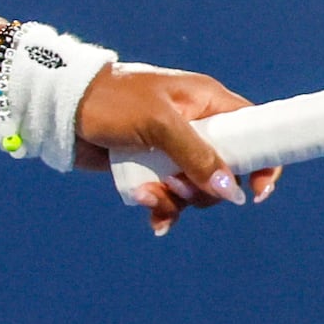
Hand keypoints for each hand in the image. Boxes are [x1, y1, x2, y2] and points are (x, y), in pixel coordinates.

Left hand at [75, 62, 279, 237]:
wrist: (60, 110)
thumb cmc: (112, 101)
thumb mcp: (159, 123)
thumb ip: (196, 155)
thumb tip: (231, 190)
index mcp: (206, 103)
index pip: (253, 130)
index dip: (262, 161)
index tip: (258, 191)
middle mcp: (194, 127)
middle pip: (225, 171)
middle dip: (204, 189)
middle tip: (177, 185)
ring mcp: (170, 150)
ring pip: (195, 189)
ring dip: (176, 201)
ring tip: (146, 195)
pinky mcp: (148, 168)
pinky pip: (168, 197)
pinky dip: (162, 209)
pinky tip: (154, 221)